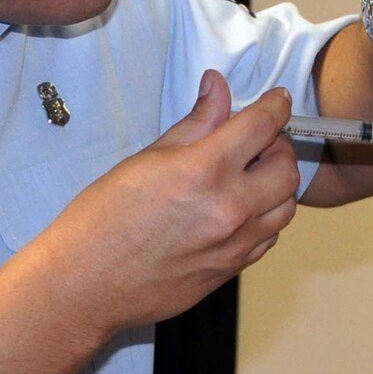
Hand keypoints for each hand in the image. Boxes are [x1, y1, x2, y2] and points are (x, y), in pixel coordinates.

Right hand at [35, 70, 300, 332]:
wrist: (85, 284)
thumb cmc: (102, 220)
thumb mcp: (146, 159)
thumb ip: (194, 124)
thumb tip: (218, 89)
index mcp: (204, 170)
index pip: (263, 125)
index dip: (276, 104)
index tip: (279, 98)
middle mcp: (229, 208)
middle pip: (287, 168)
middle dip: (278, 147)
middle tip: (256, 142)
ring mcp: (234, 245)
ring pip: (286, 207)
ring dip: (276, 185)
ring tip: (249, 177)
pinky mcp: (231, 271)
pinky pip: (269, 238)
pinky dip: (265, 218)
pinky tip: (239, 210)